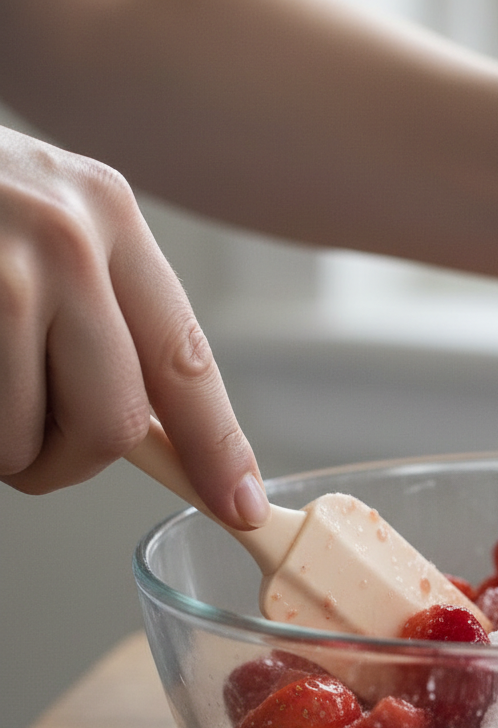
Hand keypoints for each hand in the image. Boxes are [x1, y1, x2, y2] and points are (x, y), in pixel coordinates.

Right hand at [0, 126, 267, 528]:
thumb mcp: (52, 227)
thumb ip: (108, 318)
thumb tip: (161, 436)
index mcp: (111, 217)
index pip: (185, 362)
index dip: (217, 448)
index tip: (239, 506)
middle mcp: (63, 239)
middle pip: (113, 424)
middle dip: (70, 462)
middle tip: (33, 450)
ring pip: (23, 441)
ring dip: (1, 446)